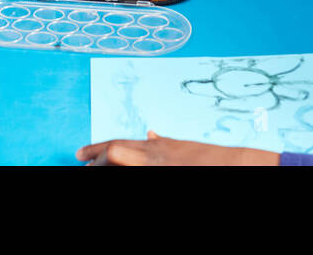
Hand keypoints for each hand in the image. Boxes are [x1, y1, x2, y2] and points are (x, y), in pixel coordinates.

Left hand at [76, 131, 278, 165]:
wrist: (233, 165)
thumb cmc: (207, 157)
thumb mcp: (180, 146)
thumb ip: (162, 143)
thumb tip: (150, 134)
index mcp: (156, 148)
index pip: (118, 145)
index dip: (96, 148)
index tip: (80, 154)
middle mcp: (153, 157)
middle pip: (115, 154)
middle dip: (97, 161)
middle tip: (85, 165)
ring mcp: (158, 168)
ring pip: (121, 163)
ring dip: (107, 169)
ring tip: (92, 170)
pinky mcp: (167, 177)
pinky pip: (137, 174)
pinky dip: (125, 174)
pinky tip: (116, 175)